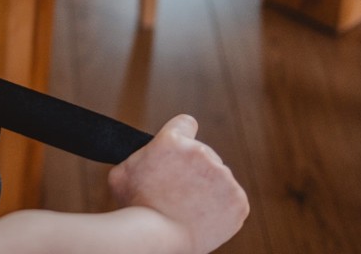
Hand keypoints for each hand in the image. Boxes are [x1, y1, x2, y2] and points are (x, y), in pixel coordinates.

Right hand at [107, 114, 248, 253]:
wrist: (158, 237)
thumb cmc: (135, 206)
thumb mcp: (122, 171)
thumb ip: (138, 156)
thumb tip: (143, 155)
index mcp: (172, 140)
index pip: (186, 123)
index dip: (182, 135)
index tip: (181, 150)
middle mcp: (201, 152)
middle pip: (203, 154)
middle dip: (193, 169)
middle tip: (179, 191)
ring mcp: (223, 176)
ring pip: (218, 178)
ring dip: (208, 188)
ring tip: (189, 208)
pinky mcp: (238, 200)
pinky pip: (232, 199)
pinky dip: (222, 208)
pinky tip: (204, 217)